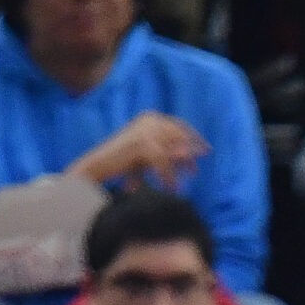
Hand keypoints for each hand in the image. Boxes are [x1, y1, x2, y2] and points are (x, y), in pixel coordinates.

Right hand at [66, 111, 209, 187]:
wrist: (98, 164)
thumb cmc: (125, 161)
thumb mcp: (152, 152)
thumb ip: (171, 150)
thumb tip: (195, 154)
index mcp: (151, 117)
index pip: (179, 125)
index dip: (194, 137)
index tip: (206, 149)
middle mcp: (149, 121)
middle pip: (180, 137)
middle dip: (191, 153)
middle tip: (195, 171)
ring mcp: (146, 132)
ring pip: (174, 151)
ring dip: (180, 168)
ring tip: (181, 181)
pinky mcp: (142, 146)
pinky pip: (164, 164)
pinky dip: (168, 177)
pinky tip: (170, 187)